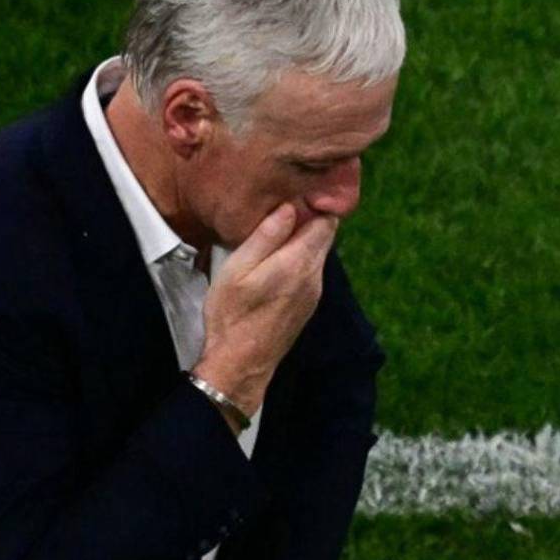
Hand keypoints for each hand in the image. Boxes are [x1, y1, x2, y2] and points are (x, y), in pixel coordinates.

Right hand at [192, 203, 337, 419]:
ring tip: (273, 235)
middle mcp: (314, 277)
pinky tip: (274, 263)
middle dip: (308, 219)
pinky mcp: (307, 306)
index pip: (326, 220)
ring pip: (317, 254)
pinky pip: (310, 272)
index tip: (294, 195)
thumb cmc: (232, 315)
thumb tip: (289, 207)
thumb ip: (266, 236)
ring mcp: (313, 294)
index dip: (314, 203)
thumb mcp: (238, 268)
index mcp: (299, 263)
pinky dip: (298, 260)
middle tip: (281, 210)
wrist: (240, 364)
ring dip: (301, 241)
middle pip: (324, 235)